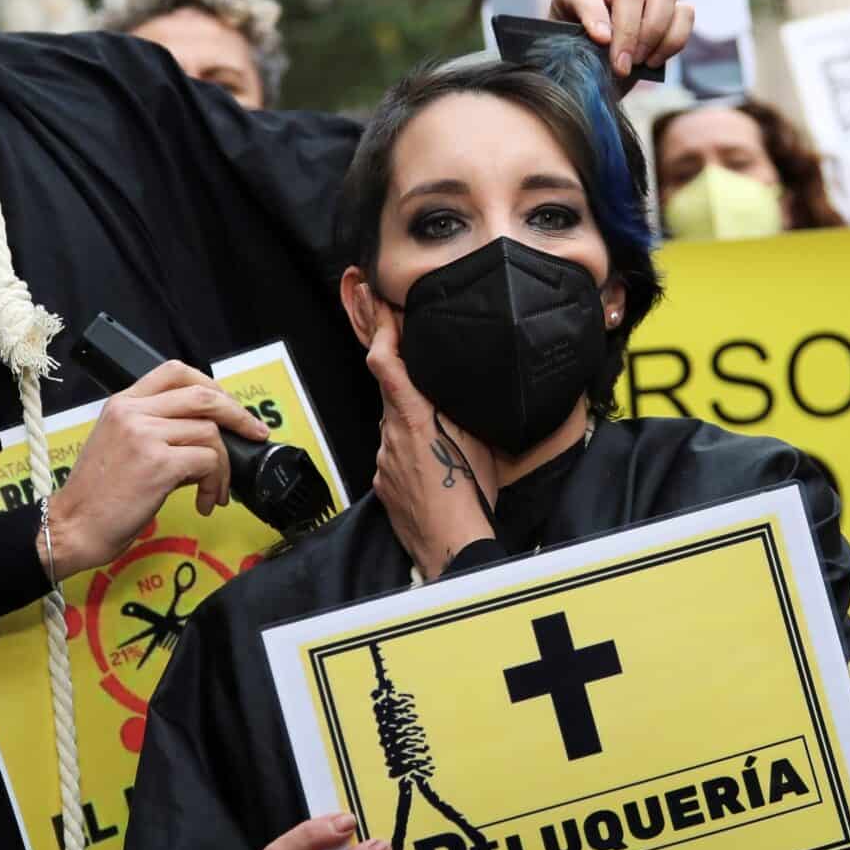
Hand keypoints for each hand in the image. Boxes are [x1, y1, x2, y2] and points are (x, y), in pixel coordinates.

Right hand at [45, 359, 270, 579]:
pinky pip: (207, 462)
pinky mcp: (158, 464)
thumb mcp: (119, 445)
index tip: (228, 405)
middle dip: (237, 414)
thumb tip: (206, 436)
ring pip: (210, 433)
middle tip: (253, 433)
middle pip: (203, 395)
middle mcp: (133, 412)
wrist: (72, 526)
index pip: (175, 371)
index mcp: (123, 403)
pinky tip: (204, 501)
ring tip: (214, 490)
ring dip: (223, 466)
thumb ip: (157, 430)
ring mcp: (145, 436)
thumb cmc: (97, 495)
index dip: (211, 384)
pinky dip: (215, 483)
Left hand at [359, 286, 494, 579]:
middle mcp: (390, 433)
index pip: (384, 363)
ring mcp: (382, 458)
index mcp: (414, 416)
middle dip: (401, 376)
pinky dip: (407, 453)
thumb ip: (454, 406)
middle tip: (413, 360)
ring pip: (392, 425)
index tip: (374, 304)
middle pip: (390, 391)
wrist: (451, 545)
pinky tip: (430, 467)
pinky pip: (392, 455)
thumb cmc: (471, 494)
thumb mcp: (475, 437)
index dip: (378, 330)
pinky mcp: (379, 481)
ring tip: (441, 442)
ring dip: (411, 422)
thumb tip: (450, 385)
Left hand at [548, 0, 694, 91]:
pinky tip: (654, 61)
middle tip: (621, 67)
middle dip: (629, 32)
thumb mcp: (564, 55)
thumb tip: (605, 41)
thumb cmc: (573, 60)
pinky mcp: (668, 9)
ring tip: (639, 62)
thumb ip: (573, 48)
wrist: (591, 70)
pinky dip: (674, 40)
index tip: (600, 41)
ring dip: (654, 32)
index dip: (593, 13)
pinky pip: (685, 13)